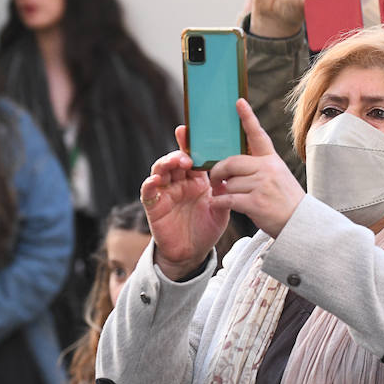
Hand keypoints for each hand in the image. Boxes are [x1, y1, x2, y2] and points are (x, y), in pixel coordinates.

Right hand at [142, 127, 230, 280]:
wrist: (193, 252)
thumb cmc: (206, 228)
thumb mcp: (220, 207)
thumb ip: (224, 191)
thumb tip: (234, 171)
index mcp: (196, 180)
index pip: (193, 157)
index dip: (190, 144)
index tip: (191, 130)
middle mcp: (179, 183)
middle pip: (176, 160)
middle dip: (180, 151)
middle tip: (188, 151)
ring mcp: (166, 193)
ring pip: (161, 171)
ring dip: (167, 163)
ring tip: (177, 161)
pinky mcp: (154, 206)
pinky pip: (149, 192)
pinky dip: (151, 184)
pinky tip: (156, 180)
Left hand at [207, 100, 304, 238]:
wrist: (301, 223)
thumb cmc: (285, 201)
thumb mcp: (278, 177)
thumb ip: (259, 167)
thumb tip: (230, 165)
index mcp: (272, 160)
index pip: (258, 135)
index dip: (247, 117)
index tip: (238, 102)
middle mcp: (268, 169)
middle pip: (231, 162)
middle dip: (218, 171)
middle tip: (215, 179)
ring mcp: (262, 185)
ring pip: (228, 183)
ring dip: (222, 191)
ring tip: (225, 197)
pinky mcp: (256, 202)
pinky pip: (227, 199)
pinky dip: (219, 202)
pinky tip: (217, 204)